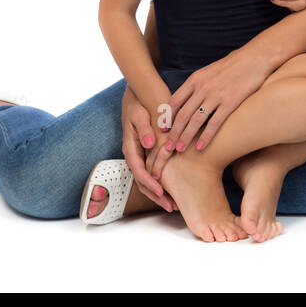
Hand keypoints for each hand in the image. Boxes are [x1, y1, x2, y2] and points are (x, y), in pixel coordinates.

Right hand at [120, 87, 173, 211]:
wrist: (135, 100)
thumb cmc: (138, 106)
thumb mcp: (139, 114)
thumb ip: (144, 128)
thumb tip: (150, 143)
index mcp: (131, 147)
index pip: (139, 170)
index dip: (150, 182)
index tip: (161, 191)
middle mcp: (134, 155)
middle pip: (142, 182)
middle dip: (156, 196)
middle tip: (171, 206)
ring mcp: (140, 157)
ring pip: (147, 181)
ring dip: (160, 195)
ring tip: (174, 205)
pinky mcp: (147, 156)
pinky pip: (152, 174)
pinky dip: (162, 185)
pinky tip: (174, 191)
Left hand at [166, 51, 268, 153]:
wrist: (255, 58)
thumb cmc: (234, 65)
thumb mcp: (210, 71)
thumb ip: (198, 84)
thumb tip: (188, 100)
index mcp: (196, 79)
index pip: (175, 101)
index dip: (167, 117)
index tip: (163, 129)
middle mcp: (203, 87)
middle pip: (182, 114)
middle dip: (173, 133)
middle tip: (167, 147)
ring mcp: (216, 95)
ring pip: (195, 121)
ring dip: (185, 137)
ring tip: (179, 150)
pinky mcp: (231, 102)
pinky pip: (214, 123)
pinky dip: (205, 137)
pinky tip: (200, 147)